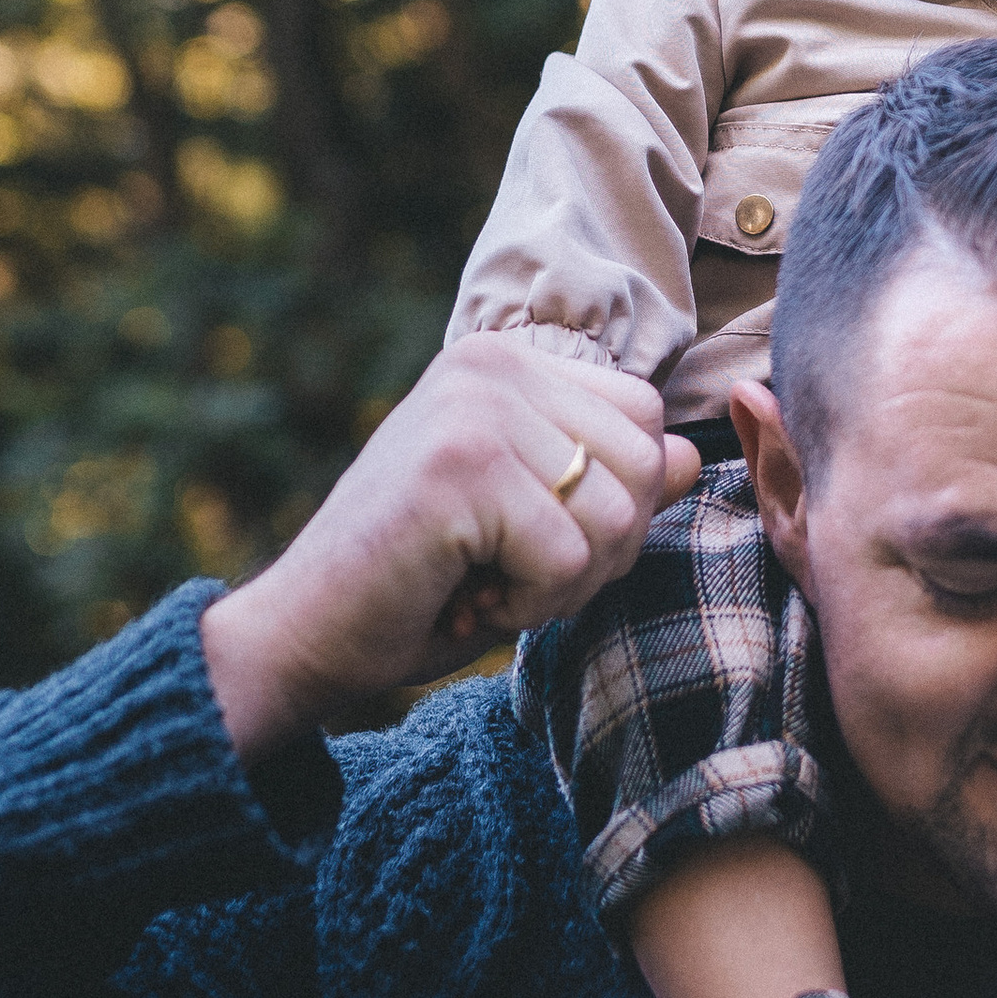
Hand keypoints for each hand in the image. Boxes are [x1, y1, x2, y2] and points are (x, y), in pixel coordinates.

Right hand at [201, 341, 698, 756]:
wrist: (305, 634)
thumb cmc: (419, 585)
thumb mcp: (530, 525)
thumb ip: (608, 484)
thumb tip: (691, 458)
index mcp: (506, 362)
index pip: (645, 417)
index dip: (616, 503)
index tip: (530, 538)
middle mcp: (492, 365)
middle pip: (645, 464)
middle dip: (599, 549)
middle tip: (509, 572)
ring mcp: (474, 409)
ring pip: (617, 515)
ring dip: (563, 583)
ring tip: (483, 580)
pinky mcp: (462, 467)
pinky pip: (571, 558)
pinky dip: (529, 604)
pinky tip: (463, 596)